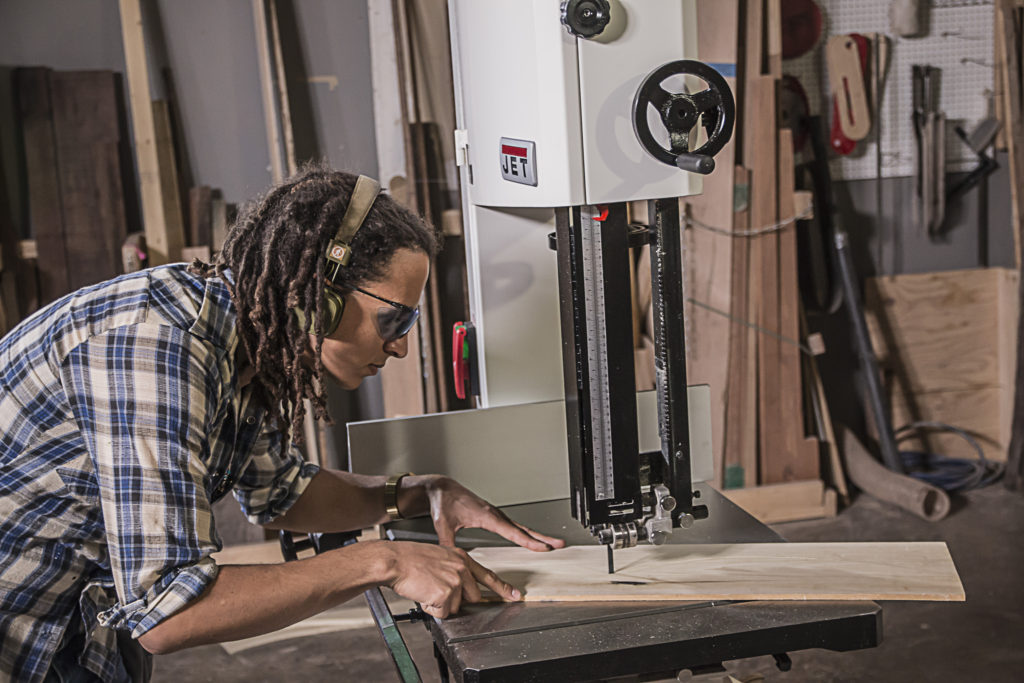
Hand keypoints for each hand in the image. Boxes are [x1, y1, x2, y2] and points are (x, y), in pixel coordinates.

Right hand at [378, 540, 519, 617]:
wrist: (395, 560)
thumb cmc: (410, 559)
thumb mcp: (439, 557)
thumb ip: (454, 571)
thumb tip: (458, 589)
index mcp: (461, 558)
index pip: (487, 576)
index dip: (503, 588)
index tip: (515, 595)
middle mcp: (462, 568)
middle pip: (473, 597)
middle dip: (456, 600)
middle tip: (436, 589)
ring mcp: (456, 581)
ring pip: (455, 607)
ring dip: (440, 604)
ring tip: (425, 588)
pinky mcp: (446, 593)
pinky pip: (442, 612)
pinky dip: (431, 608)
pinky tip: (422, 593)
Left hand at [421, 476, 566, 551]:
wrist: (443, 489)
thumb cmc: (445, 503)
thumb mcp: (444, 525)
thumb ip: (448, 544)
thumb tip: (451, 560)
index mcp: (486, 516)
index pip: (512, 532)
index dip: (528, 541)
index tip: (543, 548)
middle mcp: (495, 514)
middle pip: (523, 528)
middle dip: (542, 537)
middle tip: (560, 544)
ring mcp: (496, 514)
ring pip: (521, 527)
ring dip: (538, 535)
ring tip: (553, 543)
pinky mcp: (493, 516)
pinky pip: (514, 526)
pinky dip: (526, 533)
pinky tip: (531, 539)